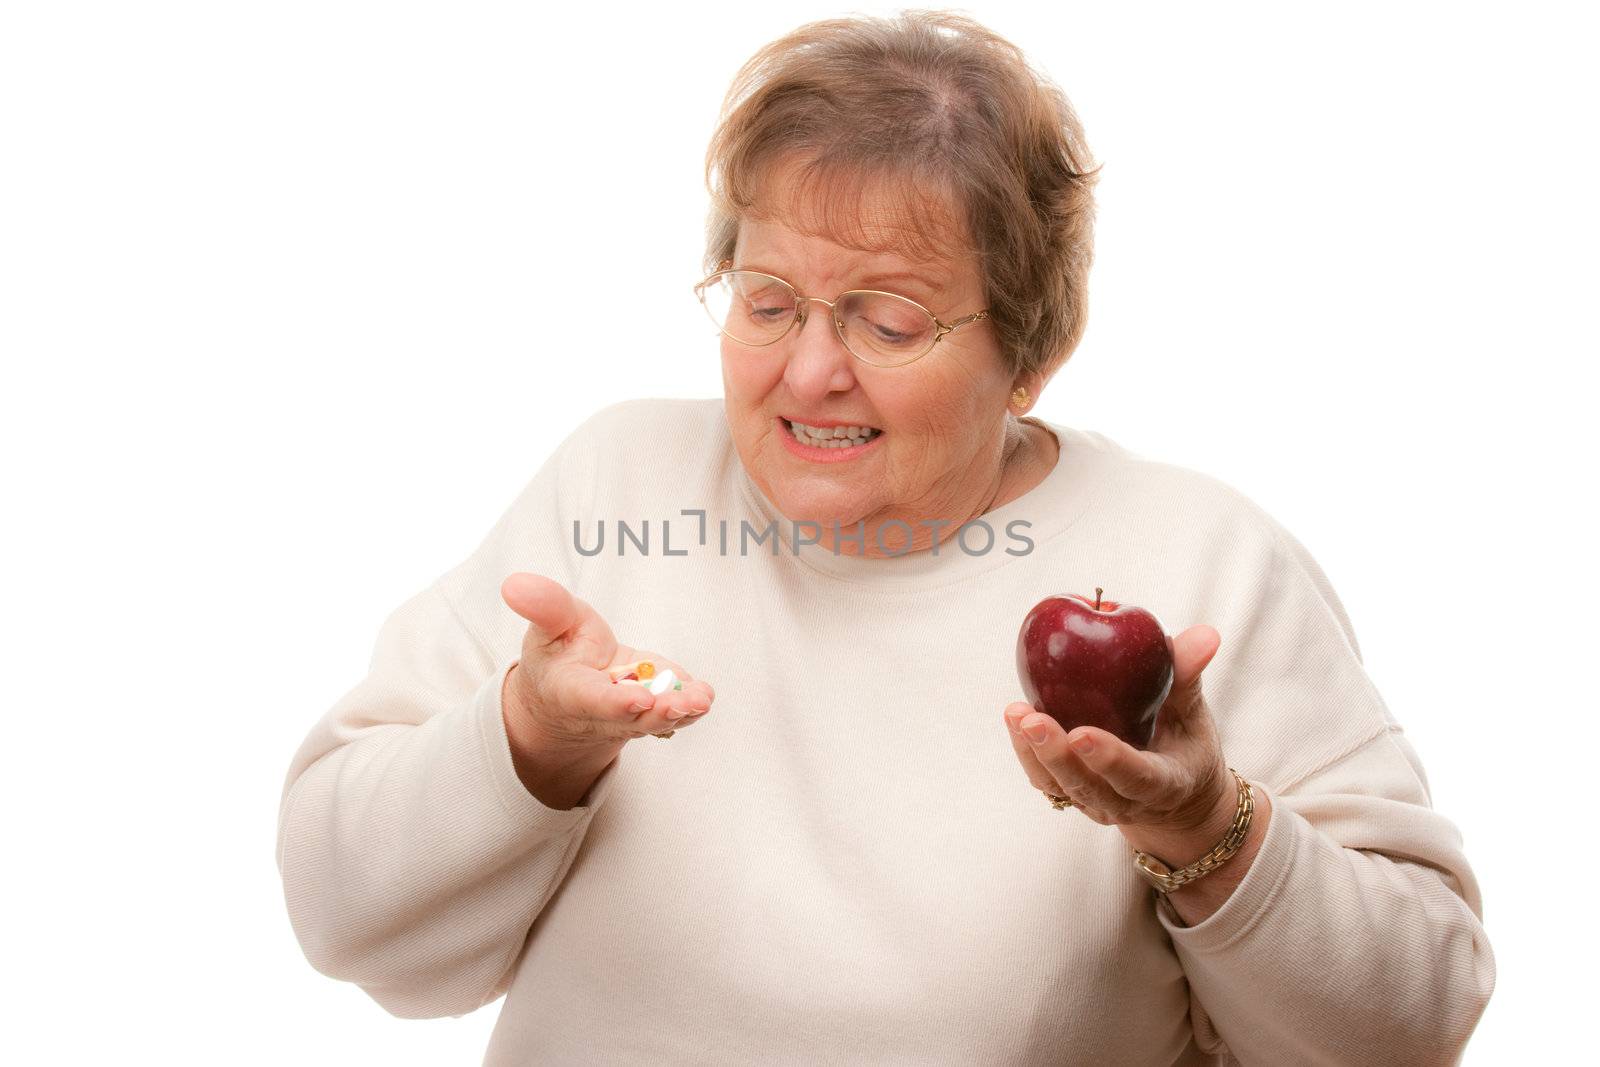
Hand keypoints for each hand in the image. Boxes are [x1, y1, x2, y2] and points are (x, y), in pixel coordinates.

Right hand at [500, 572, 715, 749]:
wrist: (566, 689)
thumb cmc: (556, 653)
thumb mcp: (547, 625)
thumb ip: (542, 606)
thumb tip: (515, 584)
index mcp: (570, 692)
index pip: (593, 700)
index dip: (616, 703)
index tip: (639, 699)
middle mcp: (603, 713)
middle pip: (632, 719)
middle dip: (657, 713)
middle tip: (680, 705)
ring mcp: (632, 715)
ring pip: (658, 719)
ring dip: (681, 711)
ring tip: (701, 700)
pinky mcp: (655, 706)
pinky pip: (675, 710)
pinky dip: (690, 705)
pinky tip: (703, 694)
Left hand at [1003, 624, 1230, 834]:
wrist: (1173, 796)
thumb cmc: (1184, 743)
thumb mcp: (1194, 713)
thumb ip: (1188, 676)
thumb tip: (1207, 634)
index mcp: (1164, 784)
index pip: (1135, 777)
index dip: (1109, 759)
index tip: (1081, 735)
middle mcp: (1125, 802)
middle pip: (1087, 787)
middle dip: (1057, 756)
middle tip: (1032, 721)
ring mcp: (1094, 802)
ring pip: (1059, 786)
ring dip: (1033, 753)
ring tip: (1015, 715)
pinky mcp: (1071, 794)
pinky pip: (1044, 779)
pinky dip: (1025, 751)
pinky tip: (1013, 718)